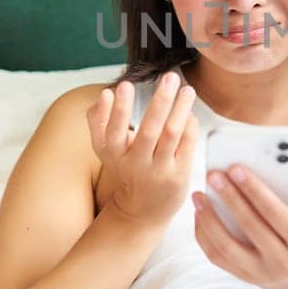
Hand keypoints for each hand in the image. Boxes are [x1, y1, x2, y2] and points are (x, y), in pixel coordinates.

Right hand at [88, 71, 199, 227]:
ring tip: (187, 89)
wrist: (141, 212)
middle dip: (161, 101)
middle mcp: (136, 164)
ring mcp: (159, 171)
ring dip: (181, 109)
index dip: (118, 110)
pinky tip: (189, 112)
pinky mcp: (178, 176)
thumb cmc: (124, 169)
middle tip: (170, 76)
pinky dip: (189, 126)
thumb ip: (98, 121)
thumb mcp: (104, 150)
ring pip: (172, 135)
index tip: (124, 85)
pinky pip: (187, 145)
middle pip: (149, 130)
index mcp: (114, 154)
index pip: (113, 131)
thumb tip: (104, 94)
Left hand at [191, 165, 287, 288]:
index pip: (274, 212)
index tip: (235, 168)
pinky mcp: (246, 278)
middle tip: (212, 175)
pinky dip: (204, 236)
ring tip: (198, 196)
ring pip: (227, 247)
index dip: (254, 189)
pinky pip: (218, 258)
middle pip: (249, 226)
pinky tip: (200, 215)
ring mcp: (261, 274)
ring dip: (208, 219)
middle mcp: (282, 262)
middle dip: (228, 198)